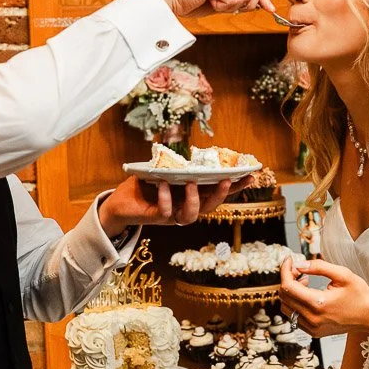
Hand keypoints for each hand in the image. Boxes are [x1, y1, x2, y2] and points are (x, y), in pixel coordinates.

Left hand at [98, 176, 248, 233]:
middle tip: (228, 179)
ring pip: (192, 216)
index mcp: (191, 195)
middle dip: (222, 194)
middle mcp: (185, 208)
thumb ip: (174, 165)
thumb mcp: (162, 171)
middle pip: (211, 206)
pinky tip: (164, 185)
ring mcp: (172, 215)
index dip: (235, 186)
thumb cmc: (142, 187)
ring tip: (191, 183)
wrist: (118, 203)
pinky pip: (166, 212)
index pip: (217, 192)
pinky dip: (166, 199)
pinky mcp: (157, 219)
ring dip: (194, 200)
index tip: (251, 175)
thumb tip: (184, 149)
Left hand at [279, 257, 368, 337]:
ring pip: (286, 308)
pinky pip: (294, 317)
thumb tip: (300, 264)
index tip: (289, 260)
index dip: (285, 270)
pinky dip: (295, 304)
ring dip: (290, 292)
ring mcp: (312, 328)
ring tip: (304, 282)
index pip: (288, 286)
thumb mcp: (343, 274)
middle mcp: (312, 319)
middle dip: (287, 279)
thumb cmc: (360, 295)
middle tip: (299, 269)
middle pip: (284, 297)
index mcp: (318, 304)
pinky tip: (307, 295)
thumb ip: (319, 267)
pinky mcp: (313, 332)